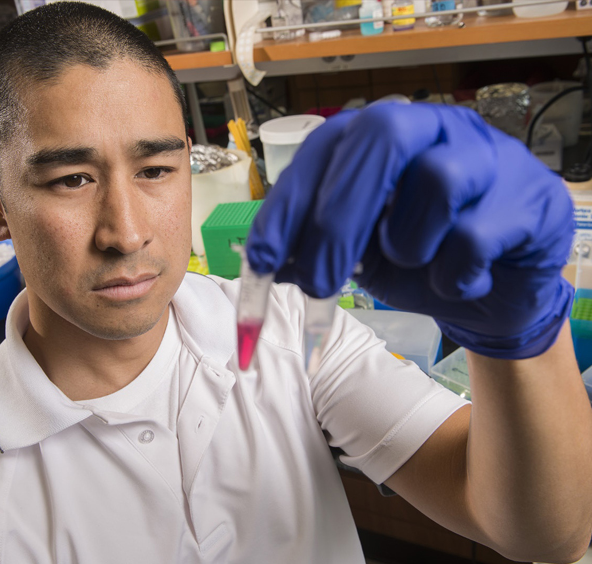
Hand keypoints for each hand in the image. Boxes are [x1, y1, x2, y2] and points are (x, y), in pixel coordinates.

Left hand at [246, 103, 574, 358]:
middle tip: (319, 283)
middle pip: (381, 140)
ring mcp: (486, 157)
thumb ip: (319, 250)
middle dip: (338, 219)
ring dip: (408, 242)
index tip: (264, 259)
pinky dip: (453, 274)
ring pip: (436, 180)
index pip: (326, 148)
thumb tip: (273, 264)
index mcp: (384, 136)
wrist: (500, 289)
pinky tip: (458, 281)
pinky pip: (476, 235)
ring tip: (413, 264)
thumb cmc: (424, 260)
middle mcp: (434, 130)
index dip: (290, 203)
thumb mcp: (362, 257)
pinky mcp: (526, 199)